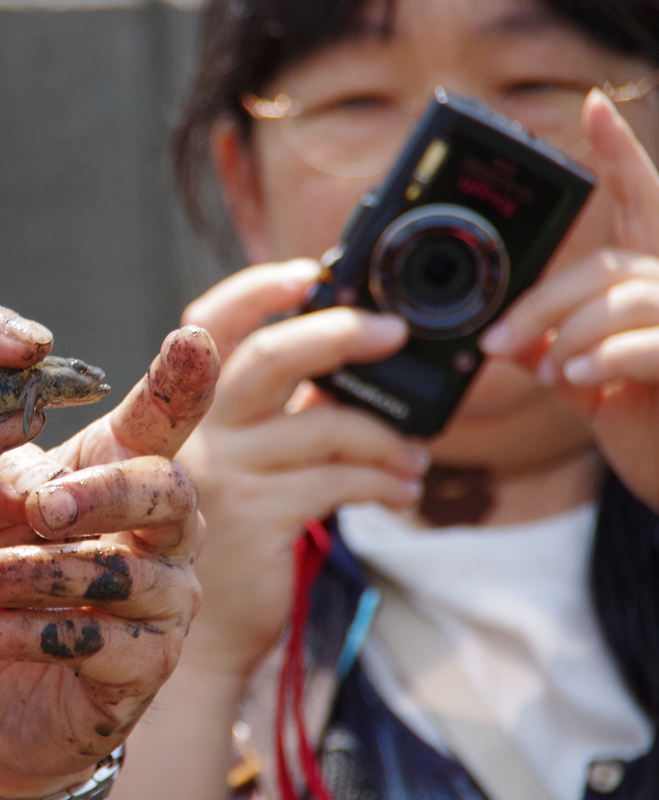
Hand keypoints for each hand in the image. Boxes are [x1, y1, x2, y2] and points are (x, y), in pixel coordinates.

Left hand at [0, 326, 216, 797]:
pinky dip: (24, 630)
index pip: (160, 423)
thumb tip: (29, 473)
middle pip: (166, 491)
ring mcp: (163, 601)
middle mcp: (161, 533)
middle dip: (102, 492)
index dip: (181, 383)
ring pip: (118, 573)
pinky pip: (96, 640)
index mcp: (119, 476)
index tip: (194, 338)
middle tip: (37, 506)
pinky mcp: (144, 667)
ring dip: (30, 573)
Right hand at [175, 260, 428, 676]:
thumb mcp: (233, 471)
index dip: (255, 291)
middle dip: (336, 334)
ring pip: (324, 424)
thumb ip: (273, 421)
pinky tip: (401, 492)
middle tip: (391, 331)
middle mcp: (197, 434)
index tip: (308, 272)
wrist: (197, 639)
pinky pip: (340, 479)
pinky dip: (384, 480)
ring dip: (387, 436)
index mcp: (188, 411)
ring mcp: (225, 474)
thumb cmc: (224, 545)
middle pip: (269, 358)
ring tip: (417, 459)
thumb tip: (346, 373)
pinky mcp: (258, 516)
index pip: (208, 327)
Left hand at [481, 90, 658, 511]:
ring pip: (623, 296)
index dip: (618, 155)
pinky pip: (651, 342)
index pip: (640, 203)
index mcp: (653, 284)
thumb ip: (553, 350)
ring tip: (544, 367)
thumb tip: (504, 339)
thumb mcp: (588, 384)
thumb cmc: (649, 430)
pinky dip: (605, 356)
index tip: (590, 108)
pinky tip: (576, 377)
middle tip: (495, 342)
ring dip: (567, 332)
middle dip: (540, 302)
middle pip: (604, 265)